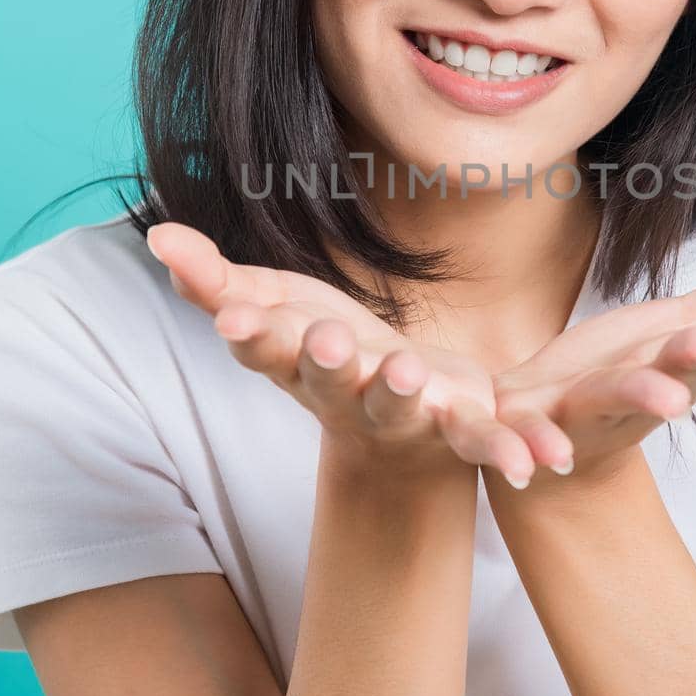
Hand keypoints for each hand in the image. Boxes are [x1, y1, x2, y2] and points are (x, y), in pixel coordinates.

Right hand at [145, 222, 540, 484]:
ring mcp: (401, 415)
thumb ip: (215, 280)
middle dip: (323, 360)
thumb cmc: (324, 358)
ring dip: (395, 390)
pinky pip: (481, 441)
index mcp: (296, 361)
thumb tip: (159, 233)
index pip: (263, 346)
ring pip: (395, 403)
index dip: (248, 333)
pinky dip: (508, 449)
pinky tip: (536, 462)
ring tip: (402, 369)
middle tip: (322, 341)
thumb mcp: (273, 309)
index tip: (232, 319)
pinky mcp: (457, 428)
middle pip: (327, 378)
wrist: (398, 440)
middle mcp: (343, 395)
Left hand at [490, 219, 695, 484]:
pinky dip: (532, 449)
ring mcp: (582, 410)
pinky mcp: (529, 425)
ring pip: (607, 399)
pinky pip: (528, 437)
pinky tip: (536, 461)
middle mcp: (637, 391)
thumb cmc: (634, 367)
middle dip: (689, 363)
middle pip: (668, 373)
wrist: (553, 433)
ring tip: (667, 402)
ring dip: (638, 396)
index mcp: (678, 365)